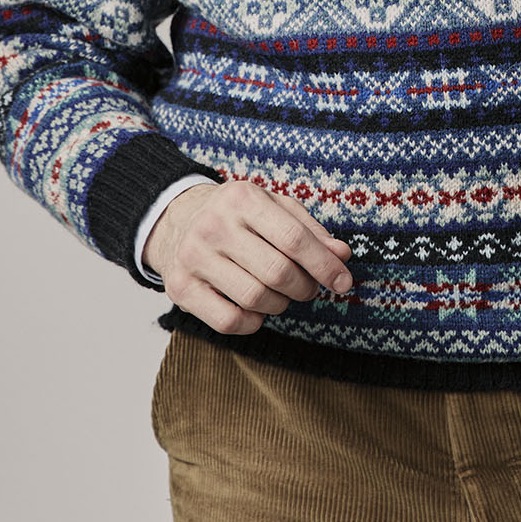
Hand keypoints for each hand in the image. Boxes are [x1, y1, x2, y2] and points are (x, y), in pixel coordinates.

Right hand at [142, 180, 352, 335]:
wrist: (177, 219)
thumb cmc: (239, 216)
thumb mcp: (274, 208)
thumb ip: (309, 230)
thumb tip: (342, 256)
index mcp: (243, 198)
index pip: (293, 238)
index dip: (324, 264)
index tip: (344, 282)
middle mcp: (214, 225)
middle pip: (277, 272)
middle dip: (304, 287)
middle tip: (308, 288)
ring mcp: (194, 257)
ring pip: (255, 298)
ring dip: (281, 304)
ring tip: (282, 295)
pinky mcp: (180, 287)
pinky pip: (228, 321)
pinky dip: (253, 323)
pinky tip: (256, 309)